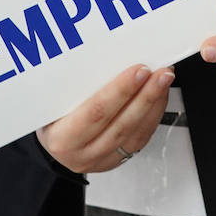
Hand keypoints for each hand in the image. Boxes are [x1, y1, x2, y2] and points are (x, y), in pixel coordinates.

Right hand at [36, 64, 174, 173]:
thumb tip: (104, 55)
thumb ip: (73, 86)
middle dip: (145, 95)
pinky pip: (142, 138)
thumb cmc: (52, 117)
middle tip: (160, 72)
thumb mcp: (52, 102)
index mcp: (63, 138)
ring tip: (164, 79)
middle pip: (121, 124)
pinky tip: (159, 96)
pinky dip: (154, 114)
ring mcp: (103, 160)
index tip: (138, 71)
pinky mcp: (119, 159)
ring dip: (154, 103)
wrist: (55, 144)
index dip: (120, 91)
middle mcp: (83, 153)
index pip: (96, 112)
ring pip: (136, 133)